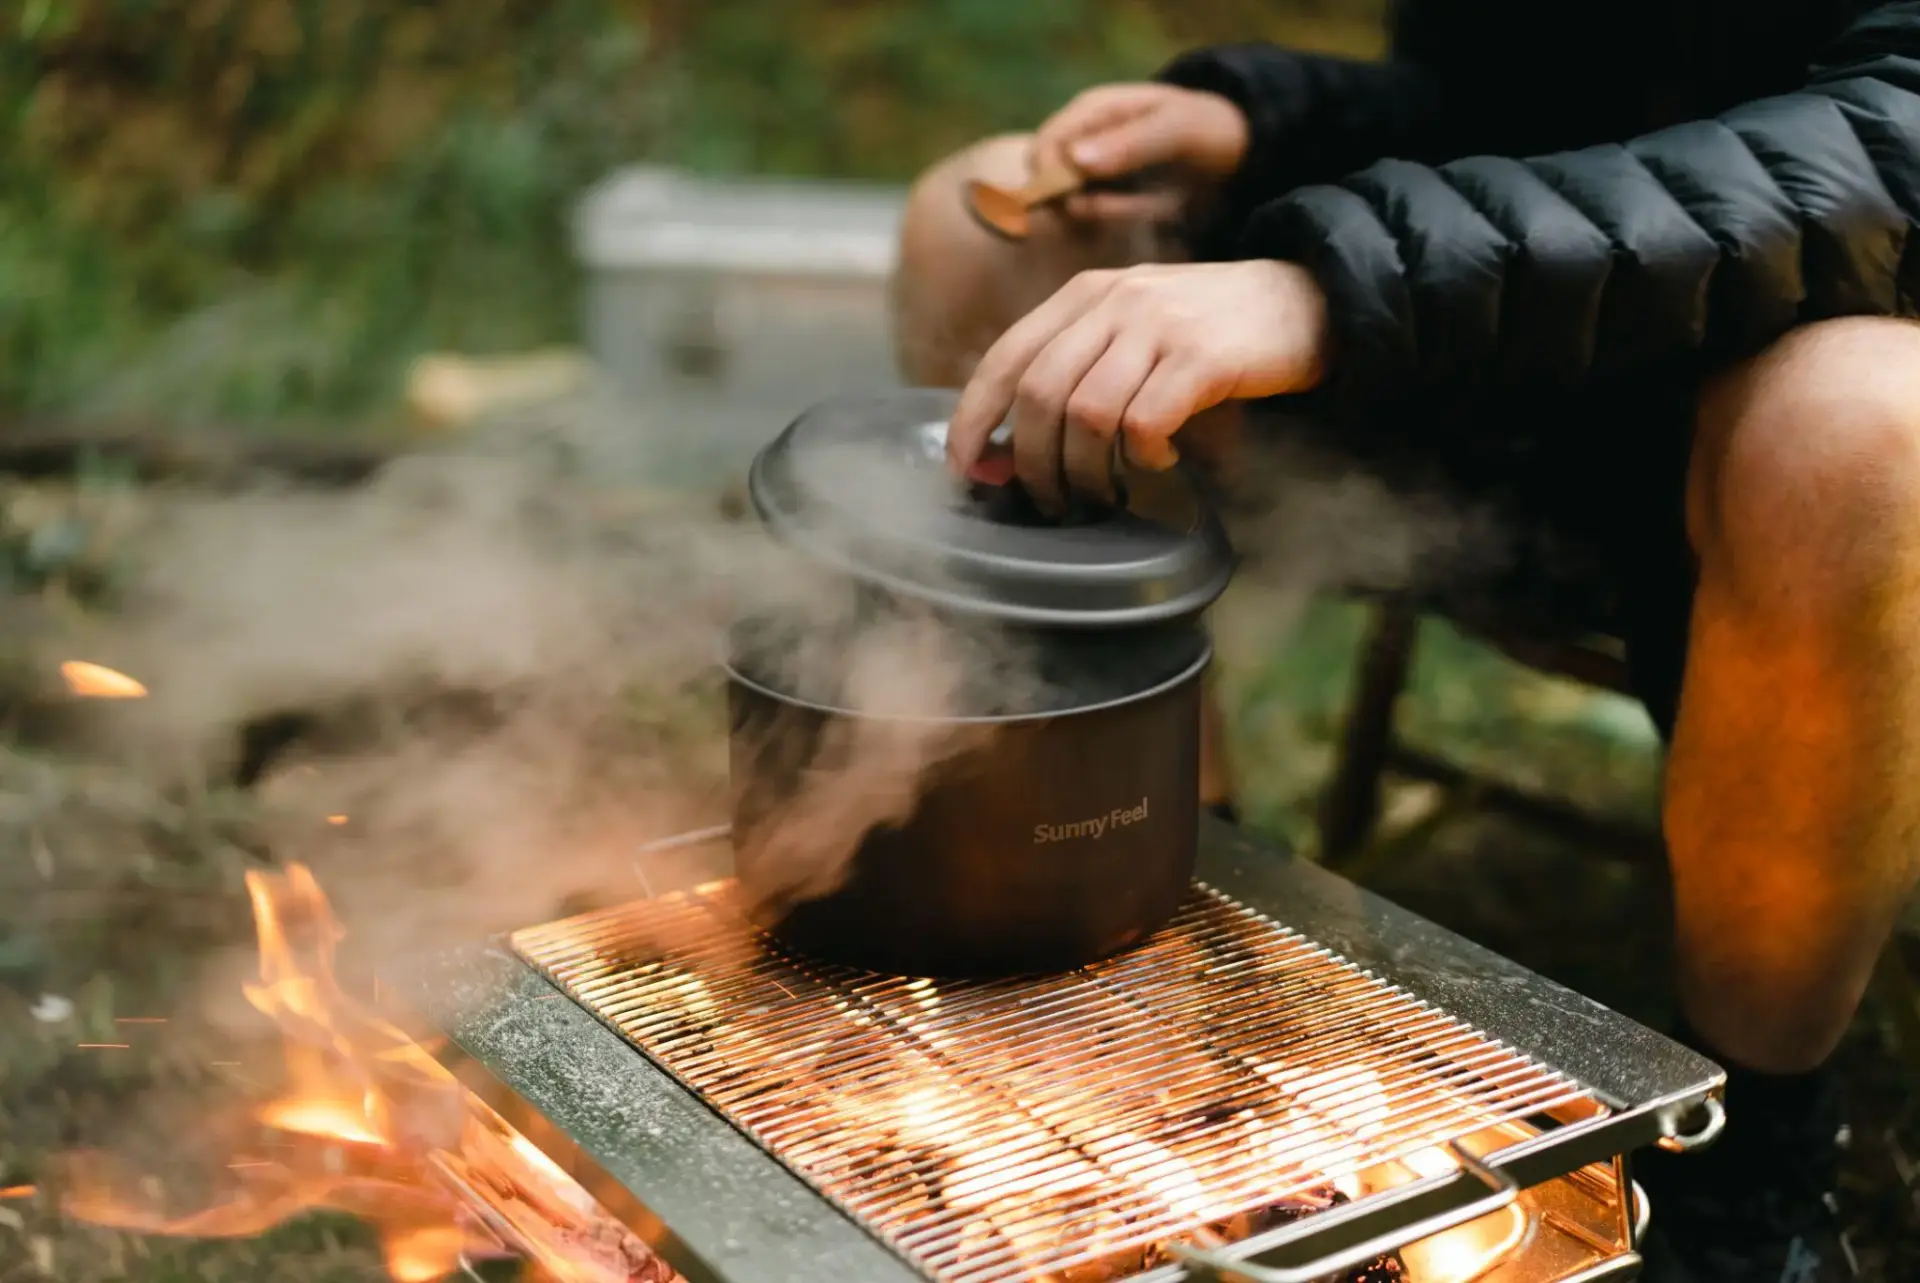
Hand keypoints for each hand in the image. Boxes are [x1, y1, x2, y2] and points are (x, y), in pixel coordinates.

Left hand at [945, 260, 1328, 511]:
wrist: (1309, 297)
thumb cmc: (1212, 329)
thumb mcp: (1134, 327)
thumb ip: (1078, 367)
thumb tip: (1011, 446)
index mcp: (1085, 295)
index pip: (1005, 358)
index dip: (972, 419)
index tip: (964, 470)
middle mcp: (1114, 301)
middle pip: (1038, 393)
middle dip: (1032, 462)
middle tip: (1049, 501)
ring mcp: (1158, 325)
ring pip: (1085, 413)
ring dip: (1085, 470)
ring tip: (1102, 494)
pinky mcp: (1201, 356)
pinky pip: (1144, 421)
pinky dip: (1141, 455)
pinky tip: (1158, 460)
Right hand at [1033, 82, 1249, 223]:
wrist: (1235, 150)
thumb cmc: (1206, 128)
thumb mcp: (1176, 130)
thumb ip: (1131, 143)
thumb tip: (1076, 161)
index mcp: (1091, 110)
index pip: (1042, 149)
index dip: (1051, 182)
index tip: (1083, 205)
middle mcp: (1082, 139)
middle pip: (1047, 183)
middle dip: (1082, 205)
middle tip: (1132, 208)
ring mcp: (1092, 169)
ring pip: (1072, 207)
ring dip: (1110, 216)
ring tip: (1156, 205)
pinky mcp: (1106, 195)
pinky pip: (1095, 219)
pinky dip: (1120, 222)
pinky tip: (1153, 212)